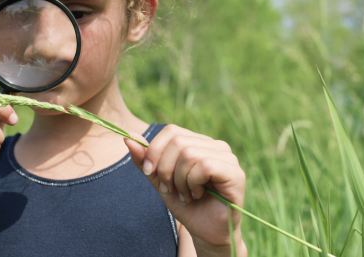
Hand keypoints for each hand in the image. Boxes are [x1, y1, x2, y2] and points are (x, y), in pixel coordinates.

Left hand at [124, 124, 245, 251]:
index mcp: (199, 143)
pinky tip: (197, 195)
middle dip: (165, 169)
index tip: (149, 173)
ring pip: (190, 154)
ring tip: (185, 194)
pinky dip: (193, 183)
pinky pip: (205, 166)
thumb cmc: (186, 205)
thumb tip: (127, 139)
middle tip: (170, 189)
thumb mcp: (160, 181)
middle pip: (178, 141)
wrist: (205, 232)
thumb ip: (146, 161)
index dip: (155, 150)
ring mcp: (228, 158)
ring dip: (179, 180)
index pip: (172, 131)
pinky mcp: (235, 173)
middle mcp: (216, 146)